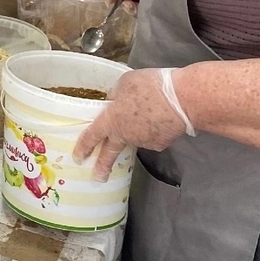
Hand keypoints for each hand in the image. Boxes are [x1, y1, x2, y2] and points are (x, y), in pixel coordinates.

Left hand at [72, 68, 189, 180]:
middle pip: (111, 153)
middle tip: (98, 177)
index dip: (84, 146)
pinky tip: (161, 118)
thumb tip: (115, 102)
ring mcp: (143, 142)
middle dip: (103, 166)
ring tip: (150, 111)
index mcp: (112, 120)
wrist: (181, 100)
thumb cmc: (150, 87)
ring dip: (139, 129)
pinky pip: (152, 135)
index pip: (93, 135)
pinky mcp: (160, 144)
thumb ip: (116, 95)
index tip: (78, 157)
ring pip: (136, 137)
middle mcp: (126, 135)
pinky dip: (154, 129)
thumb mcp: (125, 83)